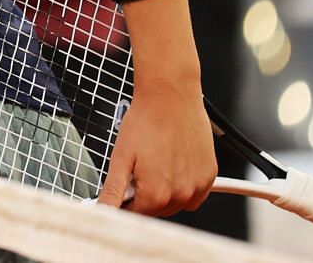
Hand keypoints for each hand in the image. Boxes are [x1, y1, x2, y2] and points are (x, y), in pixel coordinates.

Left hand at [97, 86, 215, 216]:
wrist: (170, 97)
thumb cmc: (145, 121)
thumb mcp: (120, 157)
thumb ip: (113, 190)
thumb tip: (103, 211)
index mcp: (157, 194)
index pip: (136, 215)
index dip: (124, 202)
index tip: (121, 190)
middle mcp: (181, 195)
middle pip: (156, 210)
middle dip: (143, 196)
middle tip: (137, 170)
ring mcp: (198, 186)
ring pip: (176, 203)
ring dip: (164, 192)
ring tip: (154, 164)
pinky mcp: (209, 175)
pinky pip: (194, 193)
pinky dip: (182, 185)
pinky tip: (171, 164)